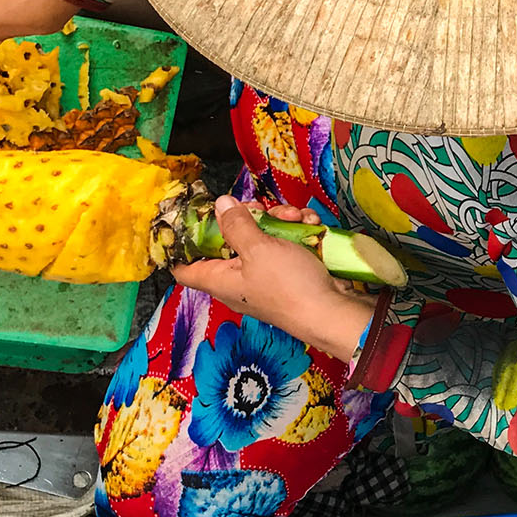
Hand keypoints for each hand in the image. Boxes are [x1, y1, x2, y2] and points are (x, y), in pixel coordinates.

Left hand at [173, 197, 378, 360]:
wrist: (332, 311)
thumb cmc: (289, 286)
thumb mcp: (259, 249)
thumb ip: (236, 224)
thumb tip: (220, 204)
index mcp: (218, 280)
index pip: (184, 267)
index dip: (184, 244)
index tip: (196, 219)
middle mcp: (237, 279)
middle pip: (228, 241)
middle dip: (246, 219)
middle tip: (260, 209)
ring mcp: (264, 276)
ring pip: (261, 238)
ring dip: (278, 221)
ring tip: (295, 217)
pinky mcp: (288, 273)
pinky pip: (284, 246)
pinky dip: (296, 232)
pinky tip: (309, 224)